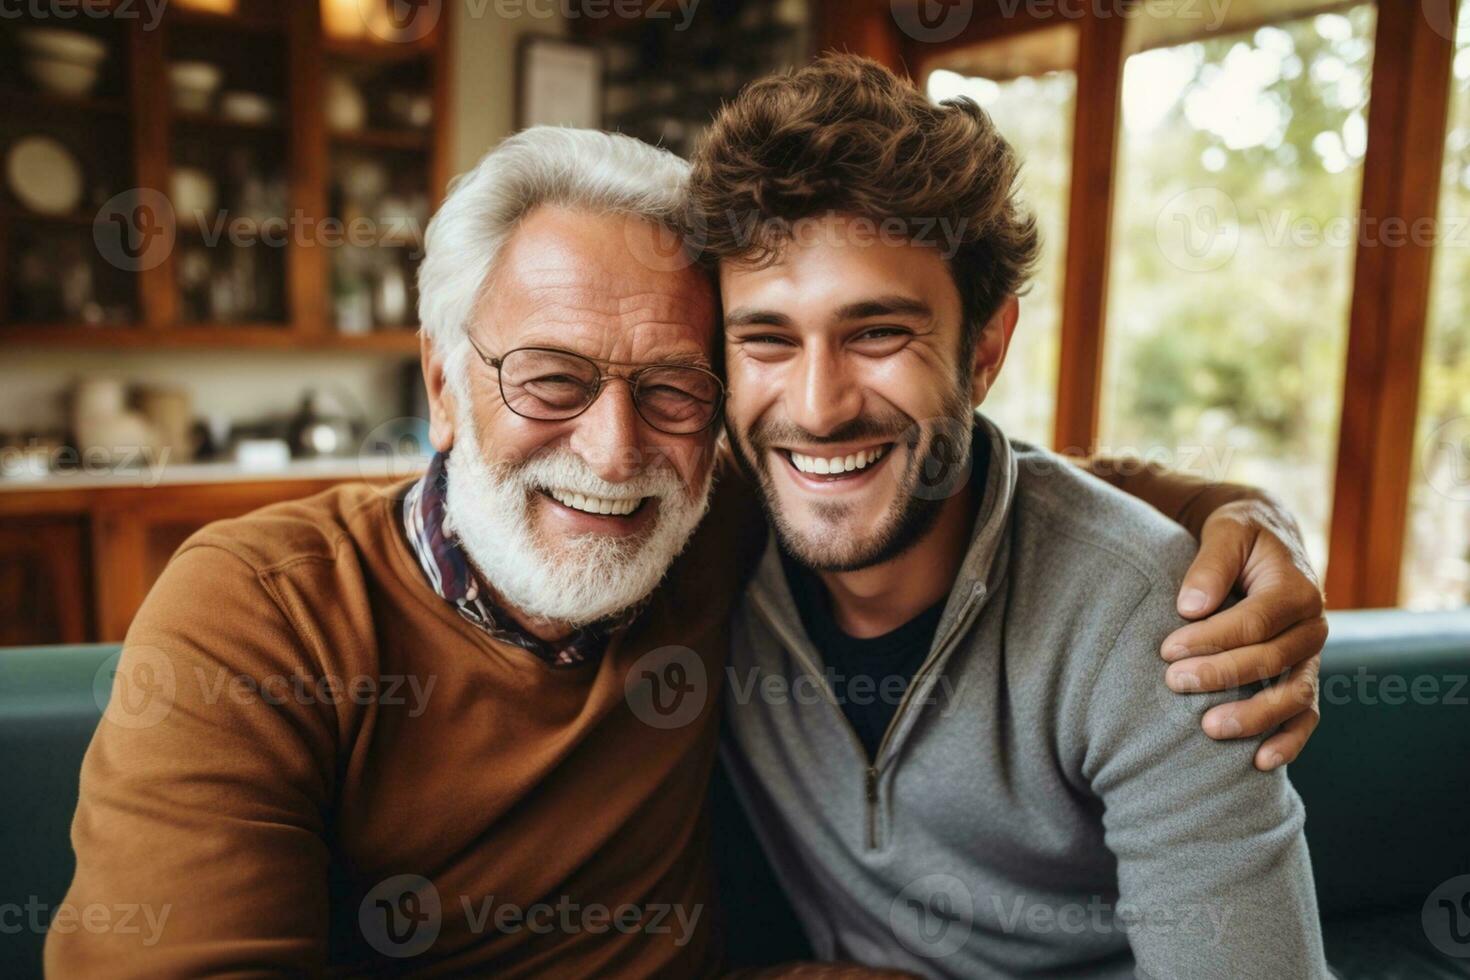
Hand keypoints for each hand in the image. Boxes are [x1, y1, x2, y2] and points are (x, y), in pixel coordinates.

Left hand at [1159, 498, 1326, 770]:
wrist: (1265, 540)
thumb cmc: (1239, 536)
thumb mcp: (1226, 532)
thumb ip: (1211, 564)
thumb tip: (1191, 607)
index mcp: (1296, 588)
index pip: (1254, 622)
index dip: (1211, 639)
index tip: (1167, 650)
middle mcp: (1312, 625)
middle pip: (1271, 660)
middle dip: (1220, 675)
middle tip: (1173, 682)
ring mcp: (1311, 657)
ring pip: (1293, 695)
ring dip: (1254, 717)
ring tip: (1209, 729)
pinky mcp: (1303, 676)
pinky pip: (1305, 715)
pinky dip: (1289, 740)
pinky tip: (1261, 762)